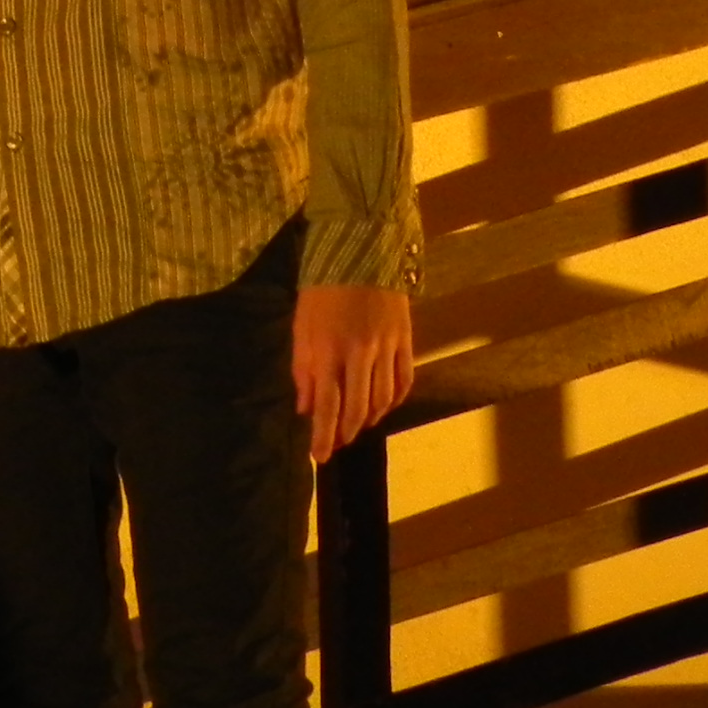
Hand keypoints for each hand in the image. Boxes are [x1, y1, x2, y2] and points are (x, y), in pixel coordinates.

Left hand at [292, 284, 413, 462]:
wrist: (362, 251)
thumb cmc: (322, 288)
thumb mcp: (301, 326)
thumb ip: (302, 368)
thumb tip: (305, 407)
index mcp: (328, 351)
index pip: (326, 406)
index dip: (323, 436)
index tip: (319, 457)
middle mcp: (360, 355)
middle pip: (357, 408)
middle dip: (345, 432)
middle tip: (335, 444)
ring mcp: (387, 348)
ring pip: (382, 399)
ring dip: (368, 419)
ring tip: (355, 427)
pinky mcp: (406, 340)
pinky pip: (404, 380)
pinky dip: (394, 400)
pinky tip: (383, 406)